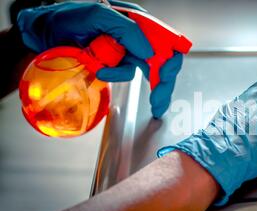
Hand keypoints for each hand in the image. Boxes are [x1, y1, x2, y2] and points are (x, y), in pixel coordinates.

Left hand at [17, 1, 182, 117]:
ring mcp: (126, 49)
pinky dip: (120, 78)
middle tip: (159, 99)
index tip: (163, 77)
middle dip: (164, 80)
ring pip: (151, 70)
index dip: (169, 59)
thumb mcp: (96, 16)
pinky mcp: (116, 61)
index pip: (164, 39)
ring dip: (154, 87)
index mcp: (136, 20)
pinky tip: (109, 78)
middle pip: (162, 58)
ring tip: (154, 103)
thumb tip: (147, 51)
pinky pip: (127, 73)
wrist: (41, 32)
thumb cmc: (64, 18)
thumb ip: (125, 30)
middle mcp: (135, 35)